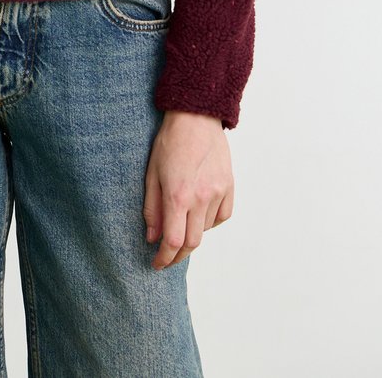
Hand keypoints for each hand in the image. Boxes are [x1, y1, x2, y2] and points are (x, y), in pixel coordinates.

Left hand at [143, 110, 233, 269]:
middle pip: (192, 243)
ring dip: (192, 235)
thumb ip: (151, 208)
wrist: (196, 116)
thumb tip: (152, 237)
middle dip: (178, 255)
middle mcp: (201, 198)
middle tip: (167, 257)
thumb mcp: (151, 172)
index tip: (156, 264)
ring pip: (206, 230)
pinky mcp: (229, 186)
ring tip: (181, 226)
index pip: (173, 241)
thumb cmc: (169, 142)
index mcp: (178, 195)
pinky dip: (210, 222)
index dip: (164, 258)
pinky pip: (222, 216)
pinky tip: (200, 215)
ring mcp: (218, 192)